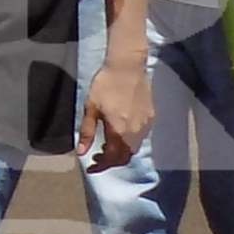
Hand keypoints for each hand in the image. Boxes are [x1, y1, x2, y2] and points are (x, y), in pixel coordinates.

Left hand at [77, 58, 154, 172]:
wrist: (127, 66)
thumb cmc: (105, 85)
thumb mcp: (91, 108)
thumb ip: (87, 132)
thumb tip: (81, 152)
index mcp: (119, 131)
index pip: (111, 158)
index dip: (100, 166)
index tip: (91, 167)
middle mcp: (136, 132)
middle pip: (125, 157)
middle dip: (110, 161)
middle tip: (97, 157)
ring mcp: (146, 125)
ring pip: (134, 148)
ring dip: (120, 152)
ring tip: (107, 145)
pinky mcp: (152, 117)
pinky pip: (141, 137)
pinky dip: (130, 141)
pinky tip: (120, 133)